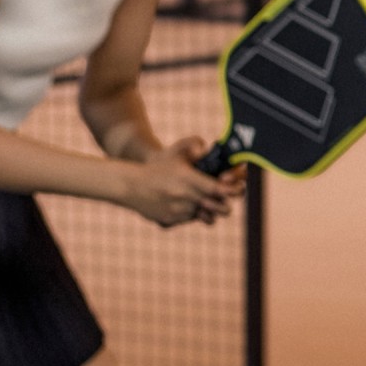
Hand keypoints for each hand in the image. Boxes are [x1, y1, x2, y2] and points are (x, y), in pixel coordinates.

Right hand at [122, 137, 238, 227]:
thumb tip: (208, 149)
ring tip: (199, 203)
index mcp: (188, 179)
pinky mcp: (170, 220)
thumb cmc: (157, 167)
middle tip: (223, 204)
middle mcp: (185, 196)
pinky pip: (188, 220)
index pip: (220, 189)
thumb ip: (194, 145)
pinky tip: (178, 205)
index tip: (235, 190)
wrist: (130, 185)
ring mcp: (178, 210)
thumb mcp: (176, 152)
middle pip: (220, 208)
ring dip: (205, 211)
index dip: (233, 191)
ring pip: (205, 216)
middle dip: (225, 207)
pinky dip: (187, 214)